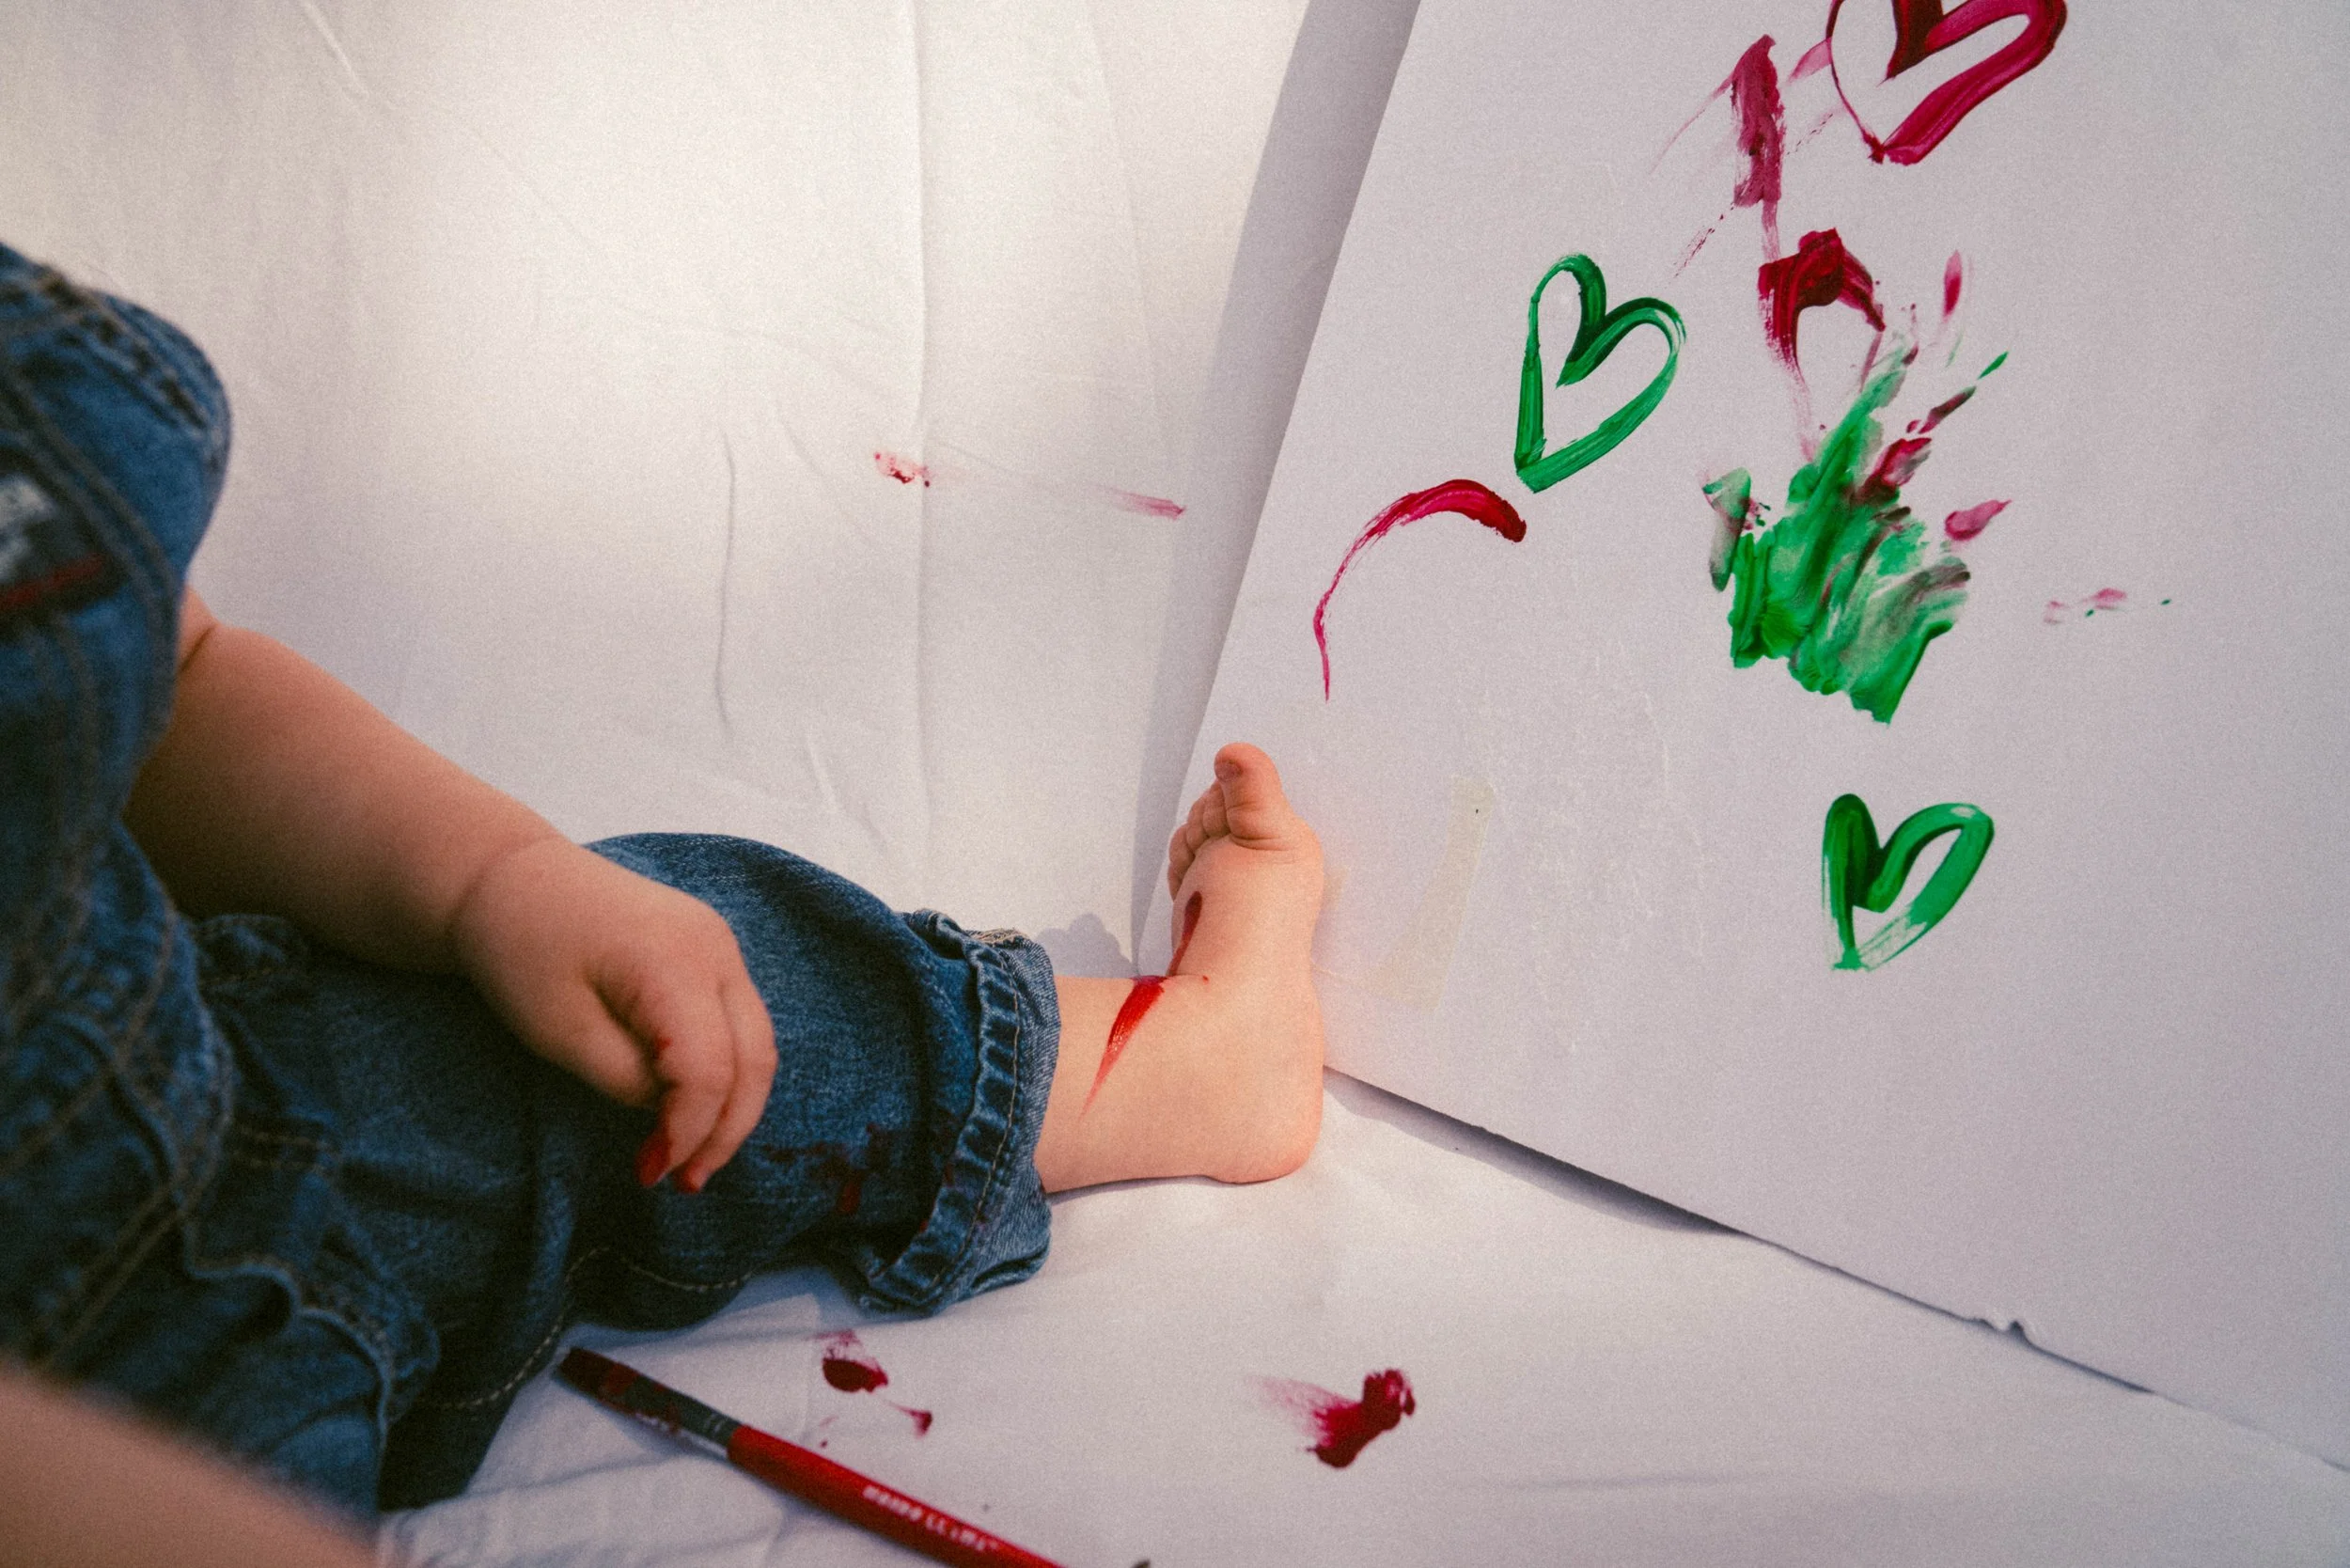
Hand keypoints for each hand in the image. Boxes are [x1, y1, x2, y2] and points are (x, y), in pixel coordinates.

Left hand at [447, 836, 776, 1190]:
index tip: (651, 1173)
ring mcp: (720, 944)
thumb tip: (671, 1111)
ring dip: (733, 1106)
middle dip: (726, 1130)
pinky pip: (740, 1021)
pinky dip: (725, 1071)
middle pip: (754, 1058)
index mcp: (673, 963)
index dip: (688, 1131)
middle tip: (685, 1182)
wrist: (509, 878)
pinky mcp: (711, 950)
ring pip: (757, 1042)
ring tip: (692, 1157)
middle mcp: (715, 949)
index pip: (710, 1069)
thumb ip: (625, 1078)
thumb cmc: (522, 951)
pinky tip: (691, 1107)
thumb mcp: (560, 1032)